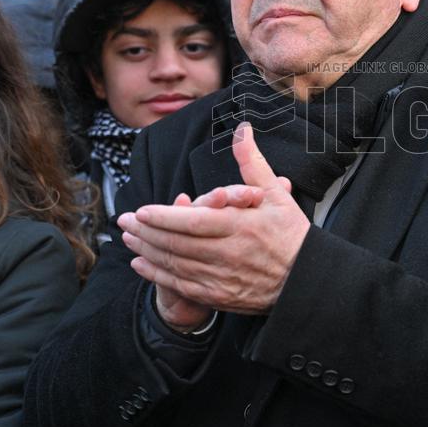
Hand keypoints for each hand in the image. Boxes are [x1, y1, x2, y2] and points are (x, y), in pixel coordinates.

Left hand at [118, 123, 309, 327]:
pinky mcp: (219, 296)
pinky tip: (141, 265)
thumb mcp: (275, 194)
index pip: (193, 221)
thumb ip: (252, 163)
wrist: (304, 279)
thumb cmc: (290, 233)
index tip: (141, 211)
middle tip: (123, 221)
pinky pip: (181, 286)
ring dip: (147, 252)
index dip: (163, 217)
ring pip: (175, 264)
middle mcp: (228, 254)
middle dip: (145, 232)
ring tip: (128, 239)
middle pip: (177, 243)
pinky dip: (157, 276)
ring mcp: (222, 277)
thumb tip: (242, 130)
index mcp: (240, 227)